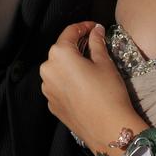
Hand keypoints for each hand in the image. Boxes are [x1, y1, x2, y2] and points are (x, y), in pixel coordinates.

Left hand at [40, 22, 142, 154]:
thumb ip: (96, 43)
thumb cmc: (108, 92)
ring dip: (71, 63)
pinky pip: (58, 85)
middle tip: (94, 44)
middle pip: (61, 50)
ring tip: (89, 65)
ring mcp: (47, 89)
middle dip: (76, 45)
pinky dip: (68, 80)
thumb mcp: (104, 62)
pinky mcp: (52, 104)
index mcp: (59, 55)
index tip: (94, 27)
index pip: (70, 32)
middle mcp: (47, 70)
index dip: (83, 27)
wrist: (108, 129)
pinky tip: (83, 84)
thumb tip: (96, 30)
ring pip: (58, 68)